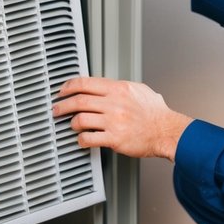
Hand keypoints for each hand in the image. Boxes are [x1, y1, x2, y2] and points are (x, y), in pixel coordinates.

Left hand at [53, 76, 191, 160]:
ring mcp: (113, 121)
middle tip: (57, 109)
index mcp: (119, 89)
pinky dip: (81, 140)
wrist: (167, 131)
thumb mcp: (141, 91)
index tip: (62, 91)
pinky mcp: (114, 139)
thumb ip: (123, 88)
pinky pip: (88, 138)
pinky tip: (82, 140)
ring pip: (80, 119)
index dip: (68, 87)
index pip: (85, 83)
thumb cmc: (157, 114)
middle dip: (62, 105)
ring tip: (72, 125)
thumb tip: (110, 87)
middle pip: (78, 100)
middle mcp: (114, 103)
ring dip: (71, 123)